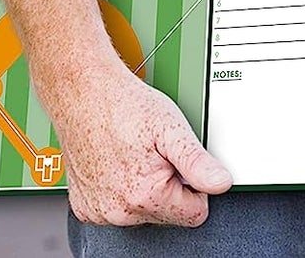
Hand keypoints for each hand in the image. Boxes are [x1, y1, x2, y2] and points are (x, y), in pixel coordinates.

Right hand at [47, 64, 230, 227]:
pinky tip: (116, 162)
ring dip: (143, 188)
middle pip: (167, 214)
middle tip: (153, 153)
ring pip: (141, 213)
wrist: (82, 90)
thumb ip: (198, 161)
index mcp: (145, 196)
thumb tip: (221, 183)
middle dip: (167, 185)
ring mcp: (99, 211)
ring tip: (133, 154)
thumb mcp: (170, 126)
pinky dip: (119, 189)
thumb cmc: (121, 104)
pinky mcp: (84, 207)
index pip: (194, 214)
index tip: (179, 163)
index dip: (194, 184)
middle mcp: (119, 212)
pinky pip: (115, 208)